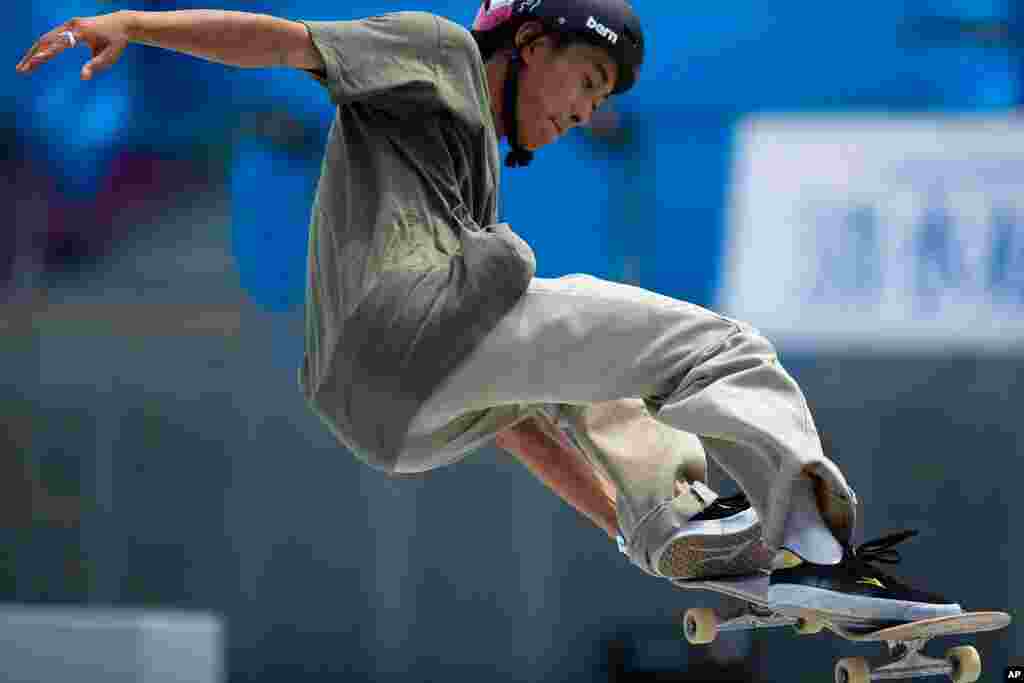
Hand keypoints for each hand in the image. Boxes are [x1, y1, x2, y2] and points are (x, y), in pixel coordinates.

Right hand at [16, 12, 130, 80]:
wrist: (121, 23)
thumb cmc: (117, 42)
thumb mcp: (111, 56)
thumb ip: (97, 65)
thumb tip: (83, 78)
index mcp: (82, 32)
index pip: (60, 44)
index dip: (47, 54)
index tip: (34, 62)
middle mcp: (72, 25)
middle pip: (46, 40)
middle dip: (33, 56)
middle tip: (21, 70)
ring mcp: (68, 24)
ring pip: (45, 38)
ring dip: (33, 52)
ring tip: (23, 67)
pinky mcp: (68, 26)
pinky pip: (50, 36)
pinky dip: (41, 47)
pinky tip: (34, 58)